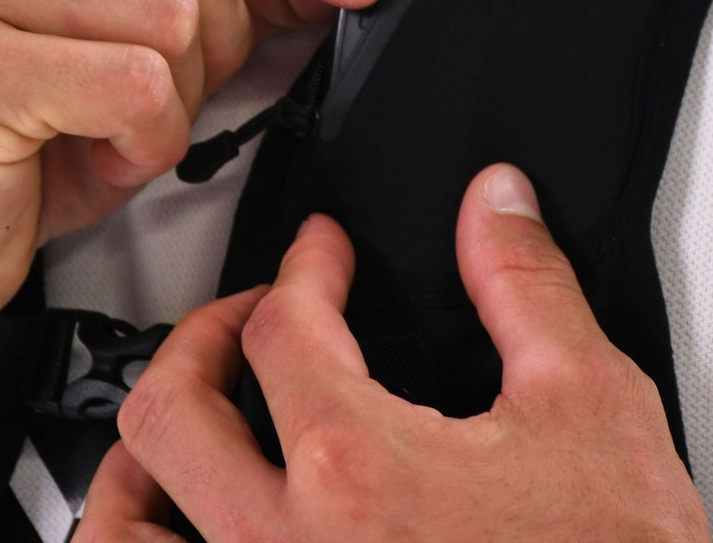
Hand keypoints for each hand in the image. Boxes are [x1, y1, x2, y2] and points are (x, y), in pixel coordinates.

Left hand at [84, 164, 709, 542]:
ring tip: (182, 417)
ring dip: (141, 456)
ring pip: (125, 525)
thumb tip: (496, 203)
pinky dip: (148, 535)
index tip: (322, 249)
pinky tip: (186, 518)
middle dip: (204, 334)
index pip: (282, 323)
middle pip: (173, 409)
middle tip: (247, 312)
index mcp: (357, 468)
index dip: (304, 262)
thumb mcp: (587, 403)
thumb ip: (526, 285)